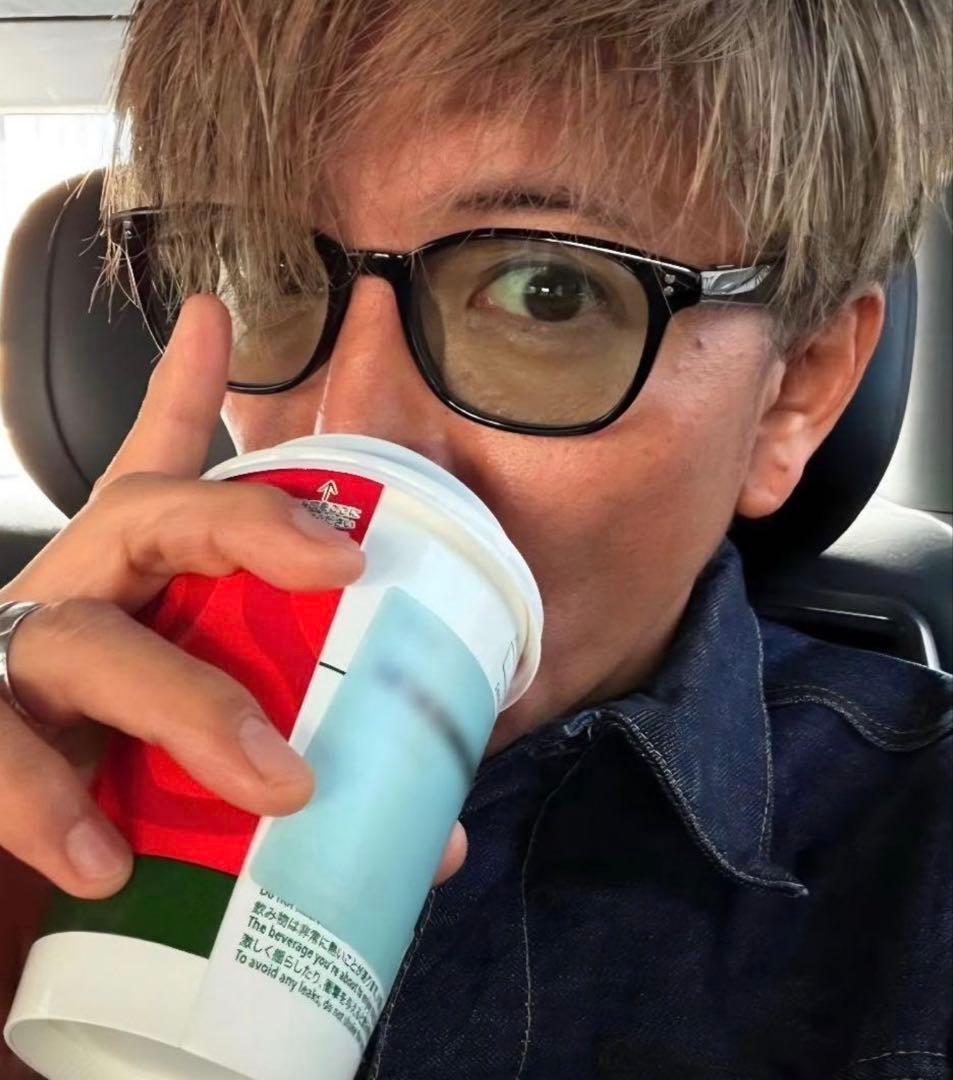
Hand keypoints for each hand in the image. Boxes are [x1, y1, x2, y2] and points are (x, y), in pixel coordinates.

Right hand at [0, 296, 467, 1045]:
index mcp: (137, 591)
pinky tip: (104, 858)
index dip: (181, 389)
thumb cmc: (124, 807)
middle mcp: (73, 605)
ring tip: (277, 781)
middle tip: (340, 565)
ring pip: (89, 644)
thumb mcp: (216, 772)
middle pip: (146, 514)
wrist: (4, 914)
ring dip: (189, 705)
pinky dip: (45, 802)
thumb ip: (325, 788)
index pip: (162, 476)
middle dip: (244, 523)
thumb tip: (440, 837)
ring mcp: (10, 670)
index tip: (221, 320)